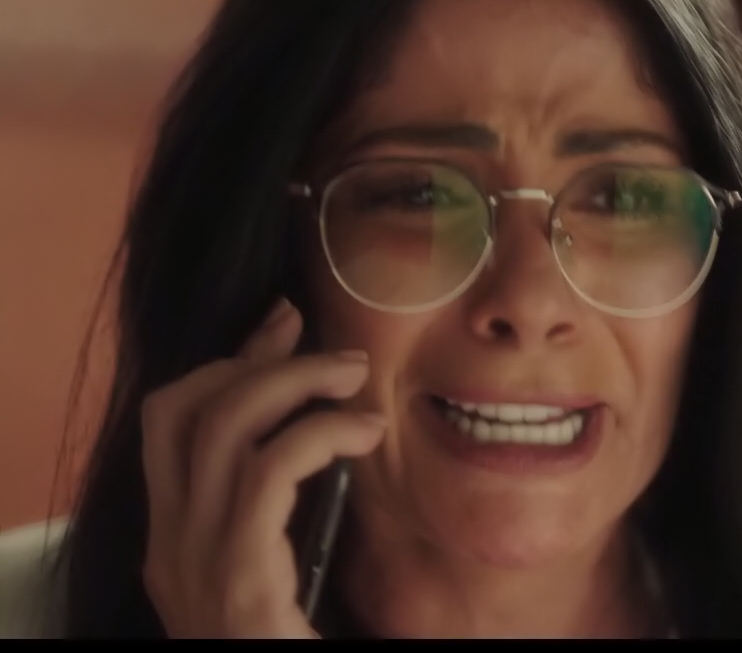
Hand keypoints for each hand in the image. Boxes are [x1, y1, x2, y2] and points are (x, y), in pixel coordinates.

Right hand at [139, 298, 385, 637]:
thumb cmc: (301, 640)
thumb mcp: (288, 564)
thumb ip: (288, 506)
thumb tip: (329, 429)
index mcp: (179, 543)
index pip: (172, 426)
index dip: (226, 364)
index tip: (283, 329)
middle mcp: (171, 550)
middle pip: (180, 411)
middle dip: (255, 359)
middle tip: (326, 344)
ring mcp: (195, 567)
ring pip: (218, 426)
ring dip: (292, 382)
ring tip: (355, 376)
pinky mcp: (239, 583)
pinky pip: (264, 473)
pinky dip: (315, 433)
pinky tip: (361, 433)